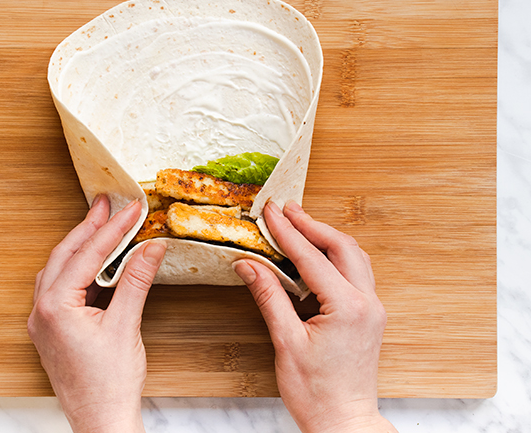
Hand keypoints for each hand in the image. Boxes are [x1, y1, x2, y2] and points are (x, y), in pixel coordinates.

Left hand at [27, 195, 165, 432]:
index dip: (113, 228)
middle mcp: (41, 311)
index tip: (132, 209)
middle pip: (64, 255)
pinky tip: (96, 262)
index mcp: (55, 307)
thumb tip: (151, 246)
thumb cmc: (108, 384)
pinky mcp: (51, 330)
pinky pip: (60, 287)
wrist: (100, 422)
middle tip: (108, 204)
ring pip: (58, 269)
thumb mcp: (126, 325)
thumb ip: (136, 280)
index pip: (87, 254)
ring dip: (80, 246)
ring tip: (101, 225)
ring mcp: (43, 321)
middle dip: (88, 227)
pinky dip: (78, 269)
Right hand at [233, 201, 395, 432]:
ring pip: (353, 257)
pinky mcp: (368, 316)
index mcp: (347, 308)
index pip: (312, 257)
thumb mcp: (286, 343)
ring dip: (326, 237)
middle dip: (312, 224)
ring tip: (299, 223)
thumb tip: (248, 265)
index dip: (287, 231)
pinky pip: (356, 273)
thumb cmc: (317, 393)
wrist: (345, 423)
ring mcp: (371, 309)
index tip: (270, 211)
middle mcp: (366, 303)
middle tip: (286, 209)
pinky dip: (335, 256)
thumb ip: (269, 297)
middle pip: (341, 246)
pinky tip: (316, 255)